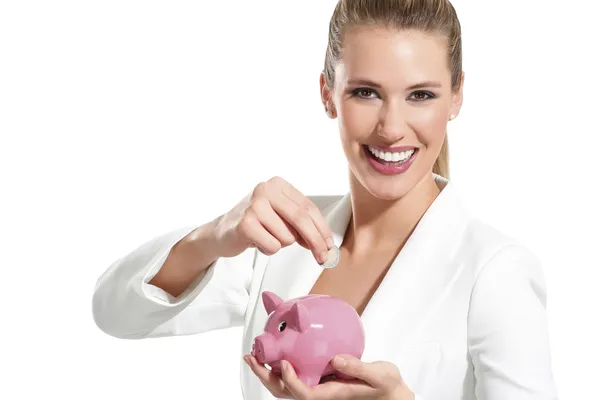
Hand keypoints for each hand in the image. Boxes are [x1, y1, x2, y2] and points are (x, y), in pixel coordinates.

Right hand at [213, 176, 332, 262]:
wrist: (221, 232)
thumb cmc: (256, 224)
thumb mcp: (280, 216)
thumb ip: (301, 224)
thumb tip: (325, 244)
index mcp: (278, 184)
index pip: (308, 207)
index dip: (322, 228)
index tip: (329, 245)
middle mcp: (266, 189)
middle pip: (301, 219)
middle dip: (316, 242)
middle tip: (322, 258)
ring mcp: (254, 205)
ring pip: (287, 237)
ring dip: (281, 244)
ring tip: (265, 237)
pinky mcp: (245, 223)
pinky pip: (273, 246)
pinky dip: (268, 250)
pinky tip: (256, 242)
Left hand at [244, 354, 414, 399]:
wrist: (390, 393)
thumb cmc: (386, 387)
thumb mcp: (379, 375)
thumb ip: (358, 367)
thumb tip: (336, 359)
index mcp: (332, 395)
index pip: (305, 394)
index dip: (291, 381)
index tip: (283, 363)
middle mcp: (321, 394)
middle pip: (286, 392)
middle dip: (266, 376)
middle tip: (251, 357)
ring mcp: (318, 388)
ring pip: (286, 386)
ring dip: (268, 372)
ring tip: (254, 355)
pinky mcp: (319, 381)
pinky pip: (295, 375)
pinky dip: (280, 366)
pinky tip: (277, 351)